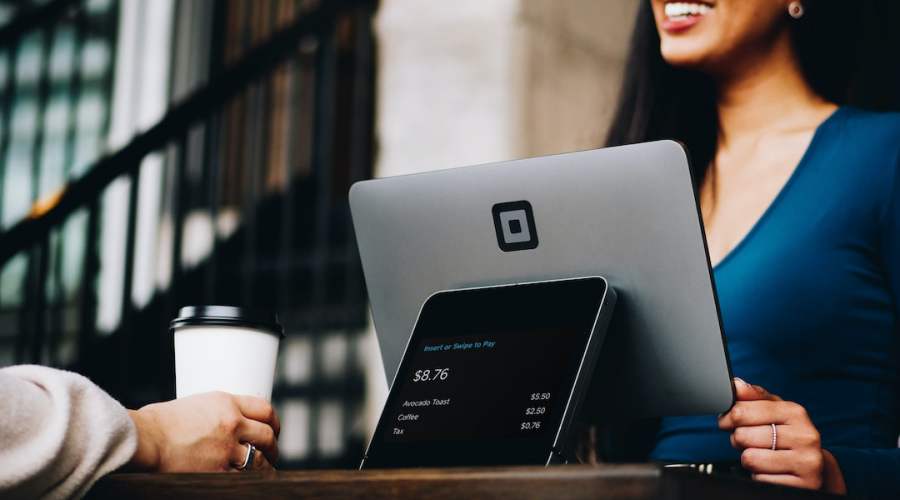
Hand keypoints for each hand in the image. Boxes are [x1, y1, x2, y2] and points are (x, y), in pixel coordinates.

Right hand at [126, 391, 279, 471]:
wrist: (144, 439)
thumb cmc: (156, 423)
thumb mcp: (192, 406)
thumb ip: (212, 413)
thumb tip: (216, 423)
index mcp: (226, 402)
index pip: (264, 408)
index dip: (273, 421)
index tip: (273, 428)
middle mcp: (232, 422)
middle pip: (267, 434)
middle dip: (273, 446)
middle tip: (272, 452)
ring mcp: (227, 448)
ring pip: (260, 459)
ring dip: (266, 465)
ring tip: (266, 469)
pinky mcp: (218, 470)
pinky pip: (244, 477)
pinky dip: (250, 480)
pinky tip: (252, 482)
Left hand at [718, 378, 845, 492]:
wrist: (814, 469)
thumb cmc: (787, 436)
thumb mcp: (775, 412)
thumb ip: (754, 397)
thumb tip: (736, 385)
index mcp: (795, 412)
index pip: (743, 411)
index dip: (727, 418)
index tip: (726, 422)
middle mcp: (805, 436)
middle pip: (743, 435)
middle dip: (738, 440)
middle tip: (748, 442)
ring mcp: (806, 462)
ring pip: (750, 458)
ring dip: (748, 459)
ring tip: (761, 456)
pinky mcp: (803, 485)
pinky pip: (760, 479)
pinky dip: (759, 476)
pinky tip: (771, 471)